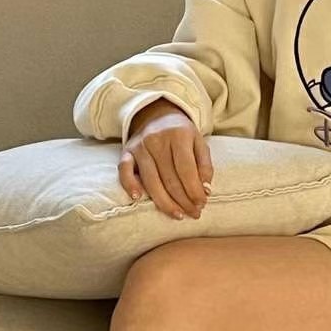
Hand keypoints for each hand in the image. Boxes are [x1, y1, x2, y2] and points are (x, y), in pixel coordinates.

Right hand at [119, 101, 212, 220]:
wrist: (157, 115)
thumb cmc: (181, 134)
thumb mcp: (199, 142)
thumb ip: (205, 166)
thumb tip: (205, 191)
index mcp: (178, 135)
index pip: (187, 170)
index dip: (195, 191)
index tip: (202, 204)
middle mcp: (157, 139)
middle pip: (170, 179)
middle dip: (184, 201)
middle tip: (194, 213)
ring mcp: (140, 146)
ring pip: (151, 181)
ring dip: (165, 203)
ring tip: (178, 215)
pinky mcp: (126, 152)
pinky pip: (124, 170)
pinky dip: (129, 184)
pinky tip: (137, 198)